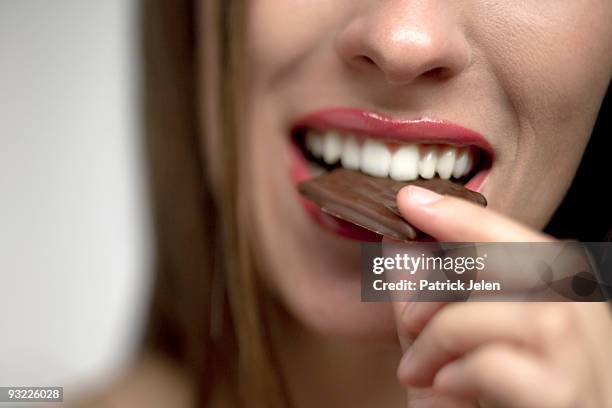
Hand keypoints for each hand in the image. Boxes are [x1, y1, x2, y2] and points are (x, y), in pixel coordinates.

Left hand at [392, 185, 611, 407]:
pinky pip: (497, 365)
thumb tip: (397, 245)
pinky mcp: (563, 398)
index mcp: (559, 292)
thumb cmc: (487, 399)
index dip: (459, 214)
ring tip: (414, 371)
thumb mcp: (448, 343)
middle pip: (513, 262)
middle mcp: (582, 315)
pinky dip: (455, 372)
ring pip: (503, 313)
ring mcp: (581, 359)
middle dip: (442, 281)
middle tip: (403, 318)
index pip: (510, 235)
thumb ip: (427, 299)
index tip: (409, 198)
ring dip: (440, 337)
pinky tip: (443, 387)